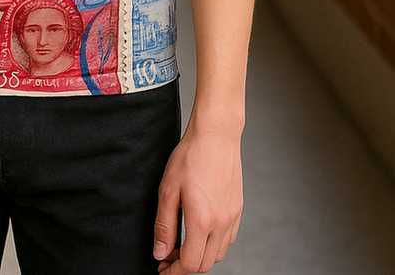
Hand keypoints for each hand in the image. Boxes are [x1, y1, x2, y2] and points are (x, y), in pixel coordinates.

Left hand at [153, 126, 242, 272]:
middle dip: (185, 266)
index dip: (174, 272)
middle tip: (168, 257)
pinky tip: (201, 231)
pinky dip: (213, 244)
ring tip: (183, 243)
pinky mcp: (238, 209)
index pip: (190, 264)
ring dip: (200, 256)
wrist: (216, 136)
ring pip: (218, 254)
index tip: (162, 268)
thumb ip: (164, 225)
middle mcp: (221, 224)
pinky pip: (228, 239)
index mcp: (202, 221)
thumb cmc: (190, 157)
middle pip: (205, 264)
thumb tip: (160, 253)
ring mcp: (232, 217)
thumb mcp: (168, 190)